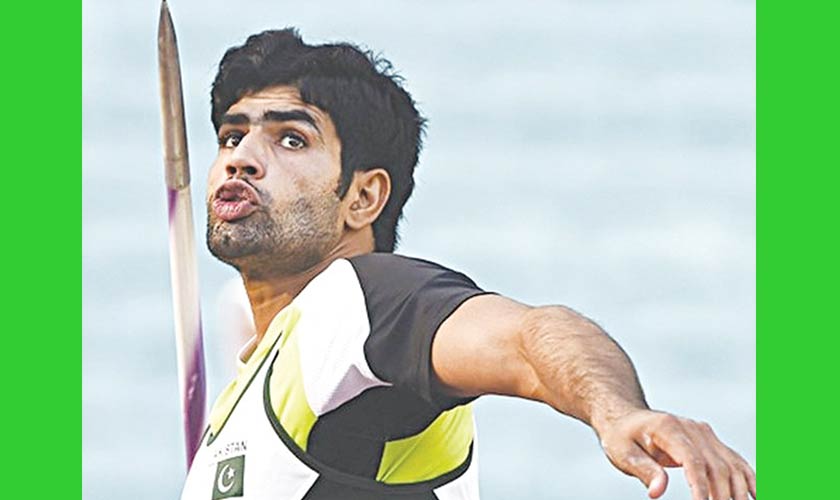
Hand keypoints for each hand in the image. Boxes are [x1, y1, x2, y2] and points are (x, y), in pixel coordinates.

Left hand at [596, 409, 755, 499]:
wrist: (627, 418)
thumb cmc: (621, 437)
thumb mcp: (622, 452)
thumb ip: (642, 469)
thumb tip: (658, 492)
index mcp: (668, 428)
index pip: (692, 460)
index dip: (701, 487)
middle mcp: (692, 428)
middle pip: (715, 466)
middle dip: (721, 497)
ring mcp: (704, 433)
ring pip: (731, 465)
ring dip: (738, 493)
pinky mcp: (711, 441)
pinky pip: (735, 461)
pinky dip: (748, 480)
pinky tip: (756, 497)